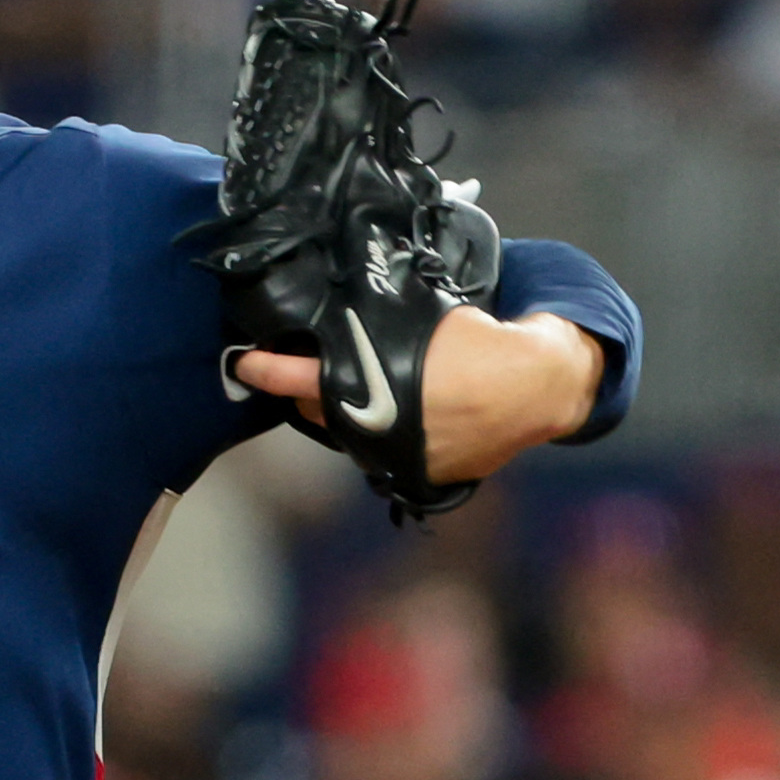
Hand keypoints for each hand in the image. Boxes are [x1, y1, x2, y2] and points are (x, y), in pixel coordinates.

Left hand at [233, 308, 603, 483]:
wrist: (534, 387)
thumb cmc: (478, 340)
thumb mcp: (422, 319)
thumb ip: (378, 323)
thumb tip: (342, 303)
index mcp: (373, 386)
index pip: (299, 379)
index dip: (266, 371)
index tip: (245, 363)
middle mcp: (377, 431)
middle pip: (321, 413)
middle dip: (307, 393)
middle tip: (300, 370)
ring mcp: (397, 459)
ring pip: (352, 437)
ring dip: (346, 414)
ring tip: (353, 387)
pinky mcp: (421, 475)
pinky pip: (386, 455)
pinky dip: (384, 435)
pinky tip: (397, 413)